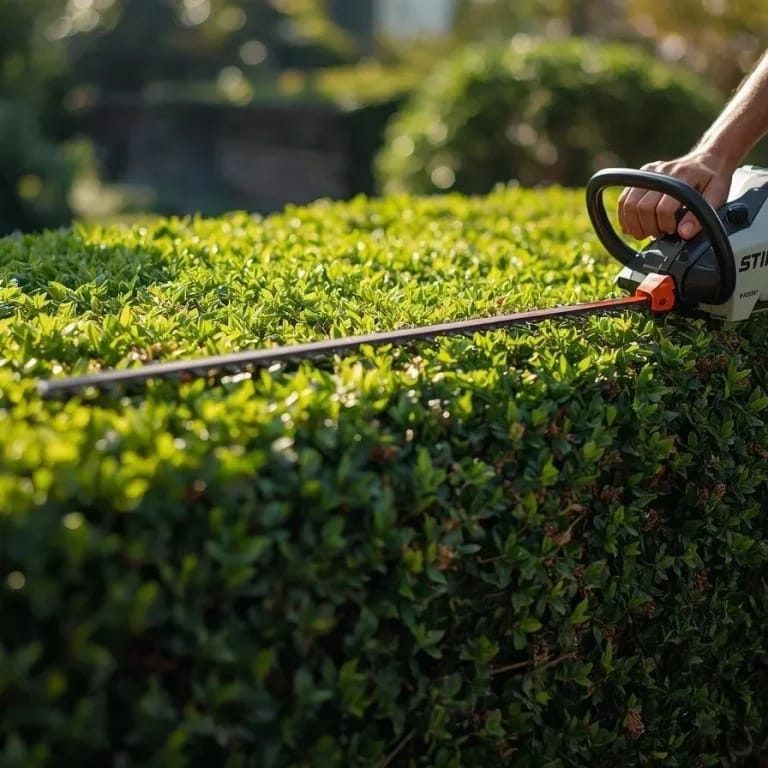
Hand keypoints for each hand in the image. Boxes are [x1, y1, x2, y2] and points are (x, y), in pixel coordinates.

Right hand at [617, 152, 734, 240]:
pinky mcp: (642, 174)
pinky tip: (631, 226)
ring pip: (629, 203)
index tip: (673, 230)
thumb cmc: (714, 179)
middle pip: (643, 206)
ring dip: (633, 224)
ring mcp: (649, 171)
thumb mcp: (717, 197)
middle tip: (658, 234)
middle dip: (648, 227)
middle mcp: (663, 172)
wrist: (710, 157)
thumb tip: (683, 234)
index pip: (664, 208)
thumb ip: (701, 216)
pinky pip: (624, 198)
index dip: (665, 225)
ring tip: (644, 233)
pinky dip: (624, 216)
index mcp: (683, 176)